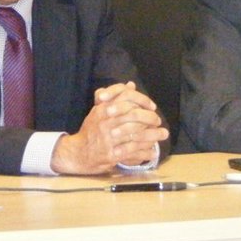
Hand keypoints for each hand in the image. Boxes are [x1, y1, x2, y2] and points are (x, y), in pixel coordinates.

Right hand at [51, 82, 168, 173]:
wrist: (77, 153)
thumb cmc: (91, 130)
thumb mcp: (99, 111)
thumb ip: (115, 98)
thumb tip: (131, 85)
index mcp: (102, 109)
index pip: (126, 98)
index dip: (142, 101)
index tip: (152, 106)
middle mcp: (105, 123)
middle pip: (133, 116)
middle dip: (150, 118)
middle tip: (158, 121)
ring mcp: (108, 139)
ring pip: (135, 135)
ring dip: (153, 135)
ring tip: (163, 134)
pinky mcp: (111, 155)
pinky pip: (132, 152)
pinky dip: (145, 152)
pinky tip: (153, 152)